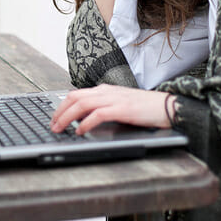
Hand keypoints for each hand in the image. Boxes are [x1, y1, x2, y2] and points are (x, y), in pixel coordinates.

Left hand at [50, 84, 172, 134]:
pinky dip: (86, 123)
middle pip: (75, 97)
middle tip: (52, 125)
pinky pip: (98, 114)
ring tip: (60, 129)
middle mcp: (107, 92)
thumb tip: (83, 118)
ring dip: (67, 117)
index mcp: (105, 90)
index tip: (54, 118)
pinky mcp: (122, 109)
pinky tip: (80, 131)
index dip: (62, 106)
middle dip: (59, 112)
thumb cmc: (145, 108)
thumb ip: (103, 107)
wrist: (167, 106)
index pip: (76, 94)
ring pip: (82, 104)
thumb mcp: (120, 105)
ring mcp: (115, 99)